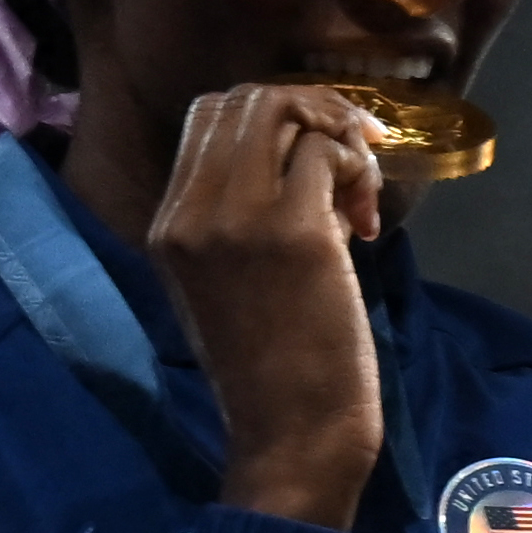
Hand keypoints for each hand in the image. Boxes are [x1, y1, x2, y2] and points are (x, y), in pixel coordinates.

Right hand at [150, 82, 394, 529]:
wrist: (290, 433)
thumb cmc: (273, 369)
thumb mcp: (227, 283)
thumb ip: (238, 218)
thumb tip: (300, 157)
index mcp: (167, 223)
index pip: (207, 116)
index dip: (275, 114)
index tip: (321, 153)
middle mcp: (189, 211)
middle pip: (243, 99)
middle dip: (312, 111)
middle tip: (354, 158)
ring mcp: (236, 217)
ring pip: (284, 112)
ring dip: (339, 139)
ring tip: (358, 199)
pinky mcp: (294, 231)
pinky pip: (328, 153)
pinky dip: (359, 172)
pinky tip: (364, 228)